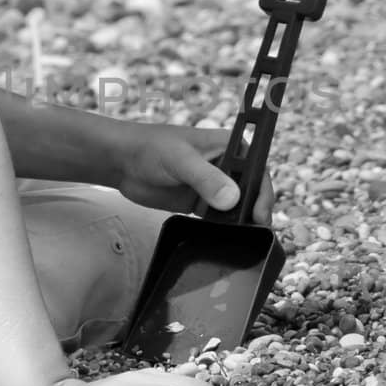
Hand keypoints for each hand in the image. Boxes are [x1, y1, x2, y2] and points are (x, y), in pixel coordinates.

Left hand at [113, 122, 274, 223]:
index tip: (260, 212)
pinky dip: (226, 228)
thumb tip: (232, 199)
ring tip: (245, 239)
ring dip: (242, 221)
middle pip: (252, 191)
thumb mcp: (181, 160)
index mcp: (230, 146)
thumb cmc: (151, 148)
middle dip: (255, 210)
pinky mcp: (201, 203)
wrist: (122, 162)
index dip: (263, 191)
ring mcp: (214, 186)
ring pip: (239, 207)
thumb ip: (206, 179)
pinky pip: (221, 218)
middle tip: (255, 230)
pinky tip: (226, 238)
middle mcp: (227, 166)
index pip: (258, 169)